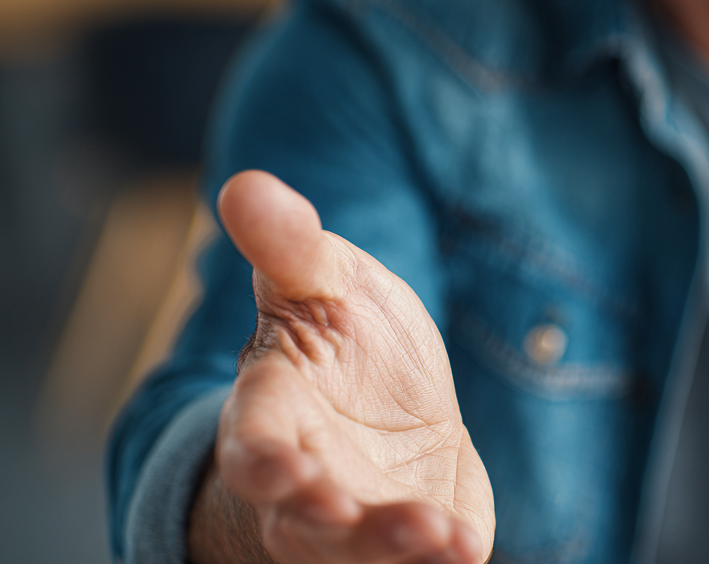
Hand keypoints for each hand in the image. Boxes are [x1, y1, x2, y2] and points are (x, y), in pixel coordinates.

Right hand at [189, 170, 494, 563]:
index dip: (260, 457)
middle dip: (319, 517)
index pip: (253, 440)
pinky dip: (441, 556)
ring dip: (387, 545)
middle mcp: (311, 476)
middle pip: (300, 515)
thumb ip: (289, 245)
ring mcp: (362, 515)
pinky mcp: (419, 534)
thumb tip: (243, 183)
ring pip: (358, 549)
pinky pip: (424, 559)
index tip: (277, 466)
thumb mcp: (326, 278)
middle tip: (339, 510)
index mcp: (274, 409)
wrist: (400, 398)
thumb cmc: (346, 335)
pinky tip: (465, 547)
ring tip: (433, 535)